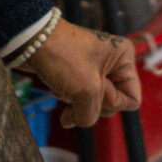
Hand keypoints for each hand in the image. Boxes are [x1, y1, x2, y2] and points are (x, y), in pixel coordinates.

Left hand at [21, 19, 140, 127]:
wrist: (30, 40)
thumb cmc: (63, 58)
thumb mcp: (85, 90)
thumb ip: (91, 114)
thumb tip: (78, 120)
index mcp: (124, 59)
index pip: (131, 99)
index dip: (112, 103)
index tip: (95, 90)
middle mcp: (113, 63)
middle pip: (111, 103)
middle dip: (91, 104)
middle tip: (77, 89)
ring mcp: (94, 68)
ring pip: (93, 102)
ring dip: (76, 102)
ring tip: (63, 88)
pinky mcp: (77, 73)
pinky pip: (79, 98)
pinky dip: (68, 99)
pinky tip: (56, 89)